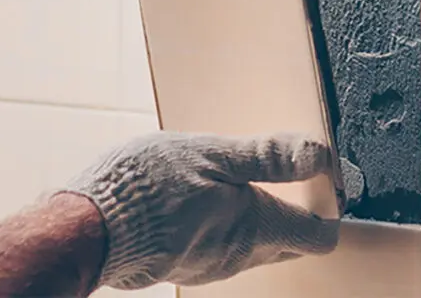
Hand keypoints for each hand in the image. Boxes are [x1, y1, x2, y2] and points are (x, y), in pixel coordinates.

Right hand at [62, 132, 339, 290]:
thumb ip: (267, 157)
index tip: (322, 177)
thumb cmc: (148, 186)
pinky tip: (197, 197)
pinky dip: (223, 223)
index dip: (330, 206)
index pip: (319, 236)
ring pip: (253, 244)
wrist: (90, 226)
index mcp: (255, 225)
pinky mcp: (184, 265)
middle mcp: (240, 256)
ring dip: (253, 214)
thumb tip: (319, 155)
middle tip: (280, 171)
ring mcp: (211, 266)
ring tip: (228, 177)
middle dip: (295, 209)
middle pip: (289, 241)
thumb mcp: (211, 154)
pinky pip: (220, 246)